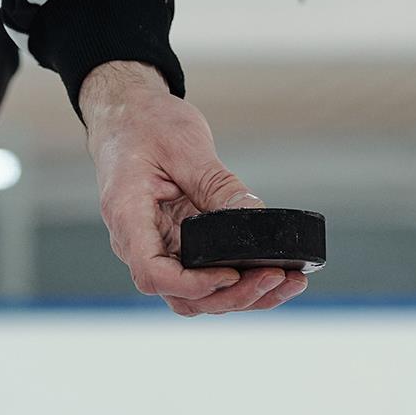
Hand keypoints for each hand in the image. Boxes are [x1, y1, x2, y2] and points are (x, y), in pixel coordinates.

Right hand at [80, 62, 307, 314]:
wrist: (129, 117)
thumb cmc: (146, 125)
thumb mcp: (185, 147)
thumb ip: (218, 186)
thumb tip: (254, 216)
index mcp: (128, 216)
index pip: (153, 272)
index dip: (195, 284)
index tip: (233, 274)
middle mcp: (138, 244)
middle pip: (181, 295)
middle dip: (232, 295)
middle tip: (277, 277)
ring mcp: (159, 249)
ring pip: (197, 295)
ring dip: (242, 297)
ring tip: (287, 281)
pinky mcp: (179, 247)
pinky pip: (206, 277)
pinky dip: (240, 283)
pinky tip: (275, 275)